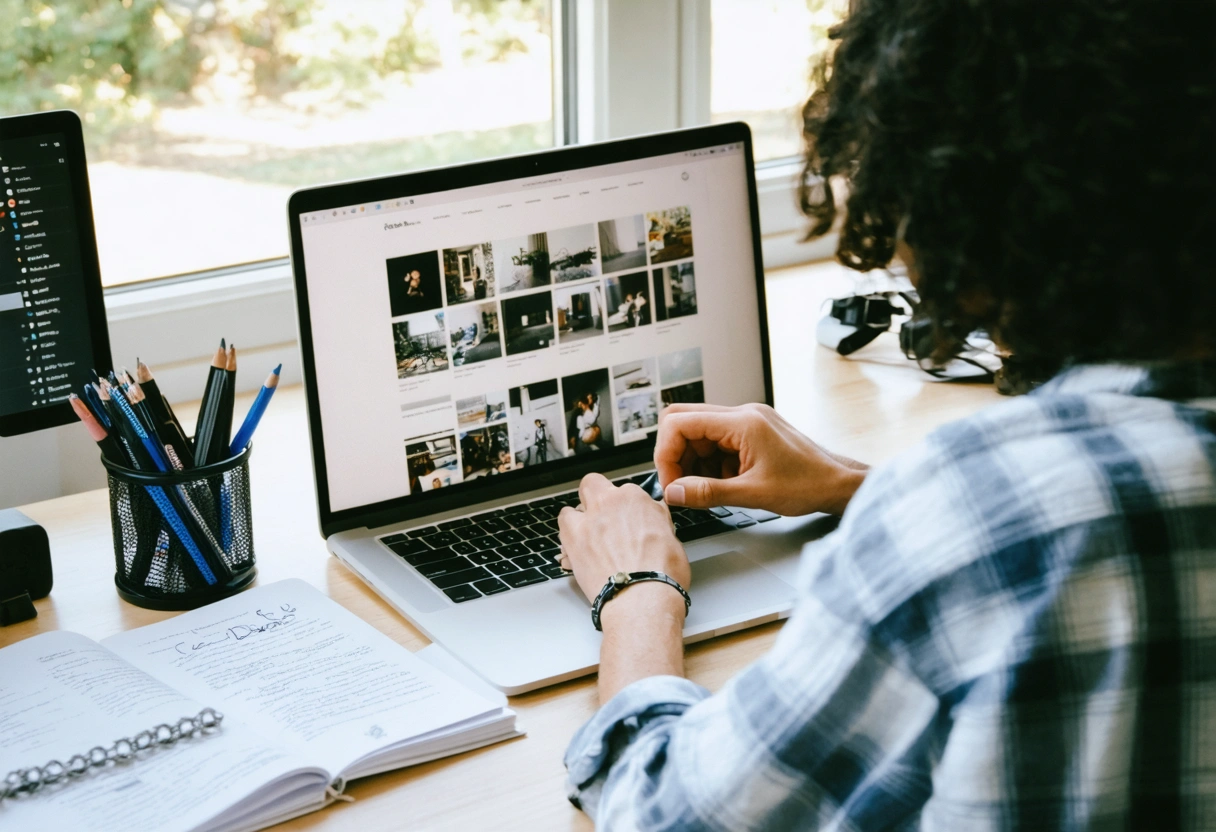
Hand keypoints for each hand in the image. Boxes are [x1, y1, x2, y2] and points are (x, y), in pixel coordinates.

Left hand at [557, 473, 690, 608]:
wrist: (642, 596)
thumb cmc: (661, 572)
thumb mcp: (672, 538)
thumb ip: (657, 521)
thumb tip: (654, 519)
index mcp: (635, 499)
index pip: (627, 491)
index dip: (628, 507)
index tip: (630, 519)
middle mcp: (609, 503)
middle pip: (593, 484)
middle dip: (596, 496)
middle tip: (604, 516)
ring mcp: (588, 520)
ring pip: (573, 506)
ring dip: (578, 517)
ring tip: (588, 535)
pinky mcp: (572, 539)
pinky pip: (562, 525)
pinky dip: (567, 534)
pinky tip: (576, 546)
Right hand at [655, 403, 867, 516]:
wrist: (838, 484)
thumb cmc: (808, 485)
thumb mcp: (753, 494)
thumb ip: (708, 493)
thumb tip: (674, 493)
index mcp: (742, 422)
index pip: (680, 422)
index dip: (666, 453)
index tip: (671, 483)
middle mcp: (742, 415)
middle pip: (684, 421)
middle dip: (675, 455)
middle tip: (680, 486)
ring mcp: (747, 422)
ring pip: (698, 434)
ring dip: (693, 462)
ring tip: (705, 490)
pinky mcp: (751, 433)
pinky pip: (716, 443)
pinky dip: (710, 464)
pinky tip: (723, 484)